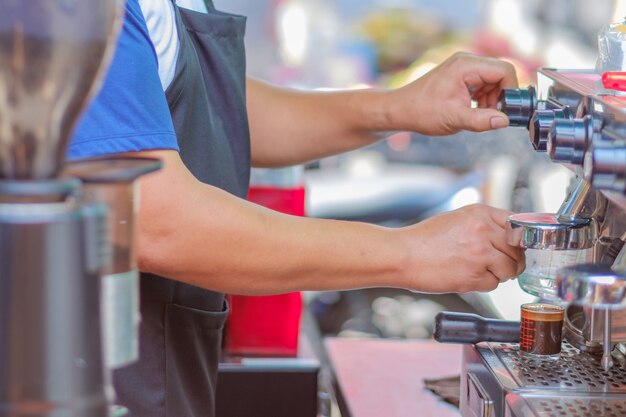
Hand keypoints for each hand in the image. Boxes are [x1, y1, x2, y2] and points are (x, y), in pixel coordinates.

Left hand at [388, 52, 517, 134]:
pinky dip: (482, 99)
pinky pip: (482, 85)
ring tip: (475, 115)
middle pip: (500, 75)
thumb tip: (504, 121)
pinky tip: (471, 111)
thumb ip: (481, 120)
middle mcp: (466, 62)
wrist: (400, 110)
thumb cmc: (422, 112)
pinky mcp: (460, 77)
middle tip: (489, 116)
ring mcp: (463, 68)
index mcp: (466, 66)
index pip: (504, 70)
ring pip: (493, 81)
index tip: (506, 110)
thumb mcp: (454, 119)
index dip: (510, 90)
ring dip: (491, 100)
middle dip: (500, 97)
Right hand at [399, 204, 524, 292]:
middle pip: (517, 250)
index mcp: (480, 213)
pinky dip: (482, 284)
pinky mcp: (474, 275)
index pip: (517, 225)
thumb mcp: (456, 219)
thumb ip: (483, 224)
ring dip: (497, 274)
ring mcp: (480, 254)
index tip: (513, 247)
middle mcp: (484, 231)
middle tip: (493, 263)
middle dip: (509, 260)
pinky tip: (465, 276)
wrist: (402, 255)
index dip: (516, 240)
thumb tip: (508, 237)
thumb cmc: (423, 239)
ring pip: (510, 269)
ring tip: (476, 269)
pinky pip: (493, 284)